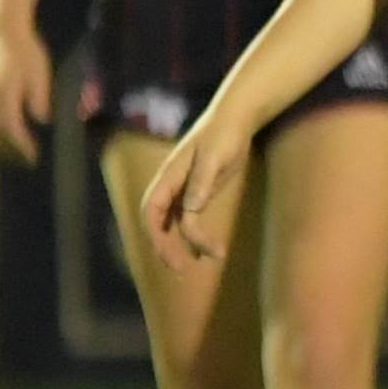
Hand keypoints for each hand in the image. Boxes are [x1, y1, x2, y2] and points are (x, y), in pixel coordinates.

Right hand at [0, 19, 48, 166]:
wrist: (2, 32)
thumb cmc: (27, 51)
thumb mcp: (41, 74)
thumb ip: (40, 98)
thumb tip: (42, 121)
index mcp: (4, 92)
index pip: (11, 128)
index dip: (21, 145)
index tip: (33, 157)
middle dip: (9, 149)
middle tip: (26, 160)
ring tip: (13, 153)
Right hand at [140, 116, 250, 265]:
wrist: (236, 119)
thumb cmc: (224, 134)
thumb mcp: (215, 156)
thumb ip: (202, 181)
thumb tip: (190, 208)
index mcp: (170, 176)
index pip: (151, 209)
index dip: (155, 233)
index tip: (168, 253)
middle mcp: (172, 185)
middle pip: (158, 221)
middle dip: (166, 246)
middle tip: (181, 269)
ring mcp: (184, 189)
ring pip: (174, 223)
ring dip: (183, 244)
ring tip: (200, 263)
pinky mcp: (198, 191)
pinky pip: (189, 219)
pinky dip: (195, 235)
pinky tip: (208, 250)